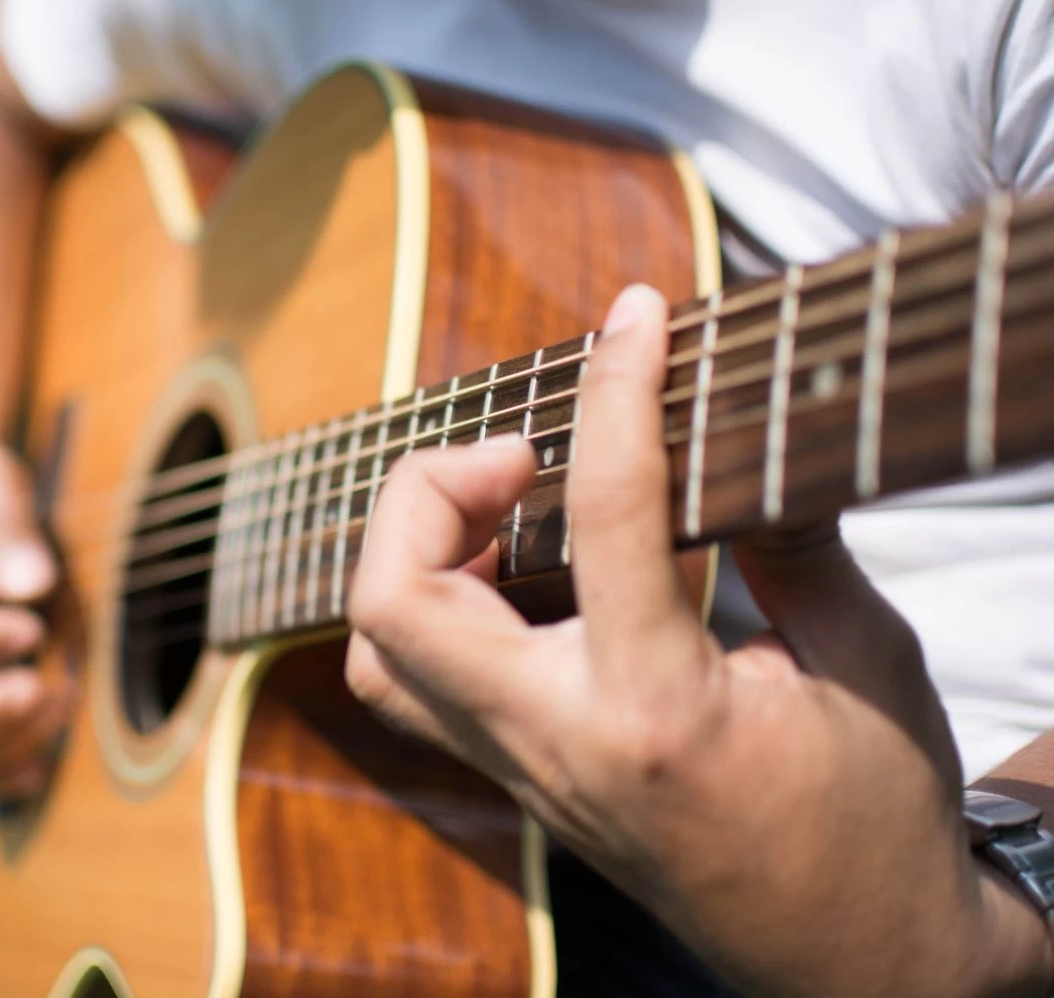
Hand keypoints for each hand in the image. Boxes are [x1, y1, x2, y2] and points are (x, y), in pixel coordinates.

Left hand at [345, 285, 1053, 996]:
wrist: (852, 960)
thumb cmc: (872, 820)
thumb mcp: (868, 662)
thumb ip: (797, 542)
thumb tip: (747, 433)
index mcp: (659, 709)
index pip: (605, 512)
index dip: (616, 389)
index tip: (637, 318)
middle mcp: (559, 743)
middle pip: (395, 600)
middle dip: (428, 488)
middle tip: (519, 454)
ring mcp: (523, 773)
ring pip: (379, 653)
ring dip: (411, 550)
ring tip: (502, 508)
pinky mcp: (518, 784)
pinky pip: (416, 687)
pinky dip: (429, 605)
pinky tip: (507, 571)